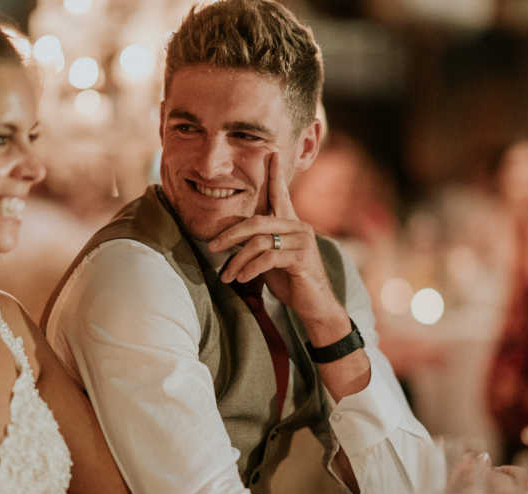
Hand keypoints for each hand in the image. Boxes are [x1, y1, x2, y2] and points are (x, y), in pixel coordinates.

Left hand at [208, 153, 348, 337]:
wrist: (315, 306)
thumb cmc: (291, 281)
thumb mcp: (270, 259)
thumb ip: (258, 244)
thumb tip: (230, 239)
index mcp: (291, 223)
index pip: (280, 194)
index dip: (275, 174)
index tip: (271, 153)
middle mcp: (299, 226)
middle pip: (256, 222)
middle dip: (230, 234)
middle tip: (212, 247)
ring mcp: (302, 241)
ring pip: (258, 242)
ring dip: (237, 261)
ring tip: (227, 276)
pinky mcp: (302, 258)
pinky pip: (267, 258)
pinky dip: (251, 269)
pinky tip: (243, 279)